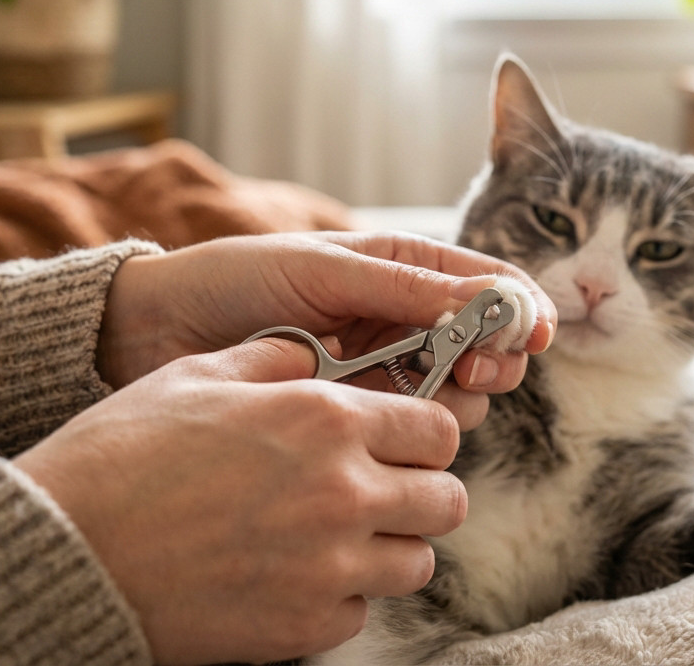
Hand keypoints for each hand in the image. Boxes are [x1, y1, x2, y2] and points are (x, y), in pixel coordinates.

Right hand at [16, 337, 466, 664]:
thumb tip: (312, 359)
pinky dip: (339, 597)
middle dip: (419, 492)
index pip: (439, 429)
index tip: (402, 443)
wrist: (62, 552)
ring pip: (417, 561)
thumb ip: (275, 360)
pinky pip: (361, 611)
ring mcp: (330, 566)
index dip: (424, 434)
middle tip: (378, 492)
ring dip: (388, 547)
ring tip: (338, 537)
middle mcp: (344, 491)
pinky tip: (294, 576)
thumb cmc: (120, 455)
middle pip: (446, 499)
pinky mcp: (305, 625)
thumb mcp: (197, 375)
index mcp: (325, 419)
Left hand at [97, 232, 555, 409]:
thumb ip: (405, 287)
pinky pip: (410, 427)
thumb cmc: (234, 280)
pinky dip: (414, 425)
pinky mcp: (358, 416)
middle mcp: (405, 318)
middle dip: (494, 358)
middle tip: (475, 369)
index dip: (521, 308)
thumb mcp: (323, 270)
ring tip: (422, 390)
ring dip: (456, 394)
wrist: (157, 333)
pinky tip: (383, 415)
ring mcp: (384, 369)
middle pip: (486, 345)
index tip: (536, 334)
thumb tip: (487, 297)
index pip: (488, 283)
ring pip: (457, 393)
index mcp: (403, 265)